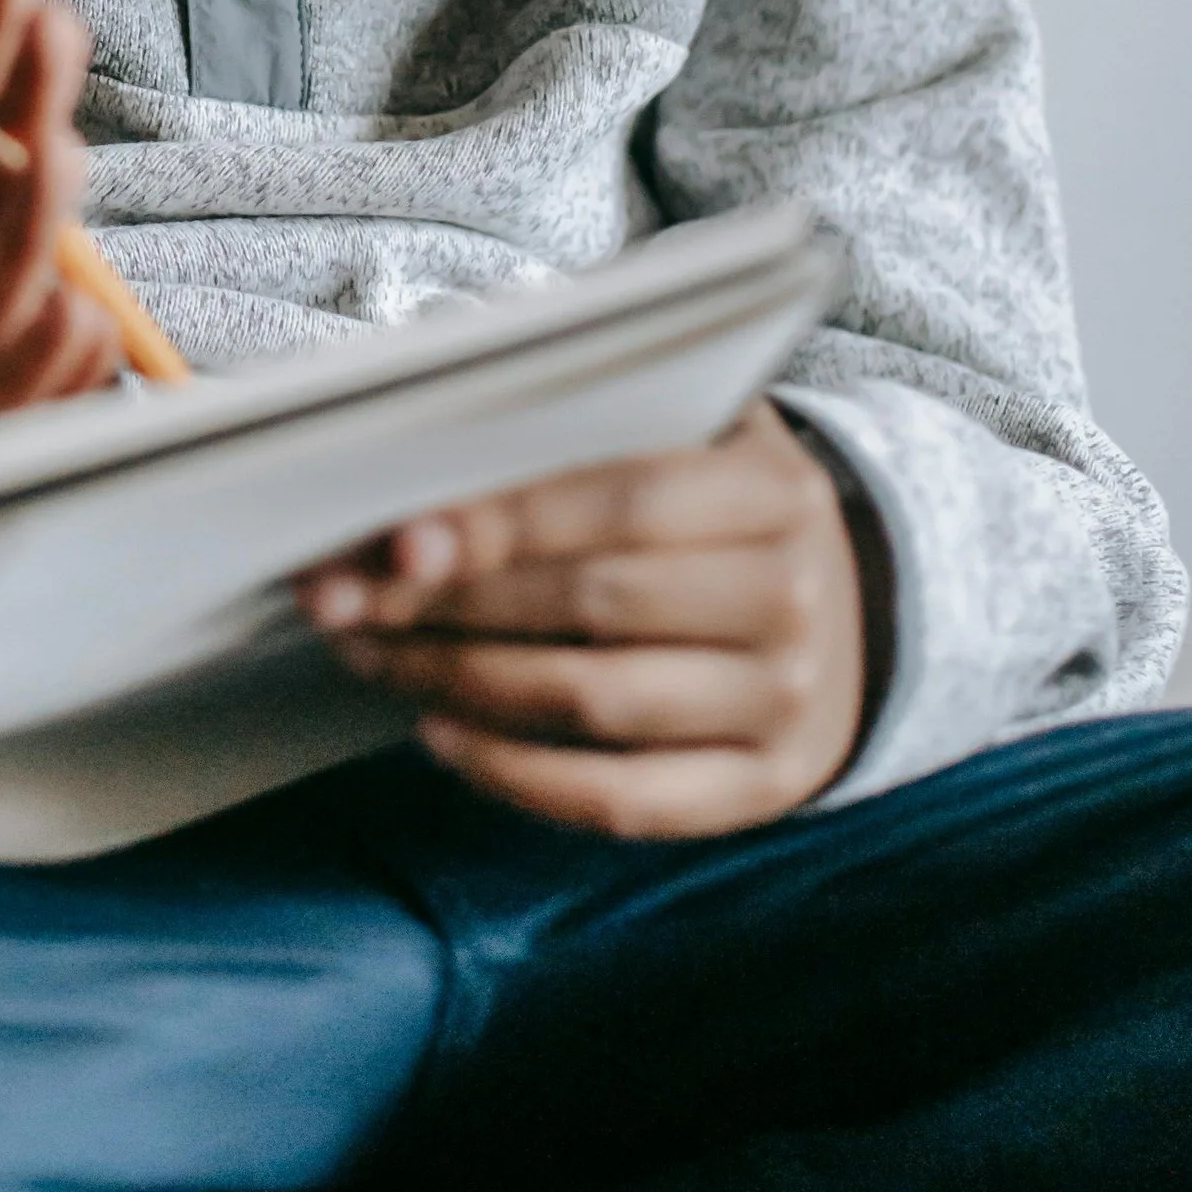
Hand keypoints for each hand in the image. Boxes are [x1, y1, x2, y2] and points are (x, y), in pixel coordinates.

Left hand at [297, 401, 870, 836]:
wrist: (848, 613)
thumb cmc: (718, 508)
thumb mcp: (686, 433)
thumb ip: (579, 414)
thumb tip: (433, 393)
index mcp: (774, 486)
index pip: (623, 499)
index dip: (502, 518)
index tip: (396, 531)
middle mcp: (794, 594)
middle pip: (595, 602)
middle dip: (450, 600)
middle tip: (343, 594)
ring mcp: (785, 700)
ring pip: (595, 702)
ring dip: (460, 680)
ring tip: (372, 653)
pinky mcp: (766, 785)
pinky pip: (624, 798)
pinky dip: (518, 777)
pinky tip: (441, 735)